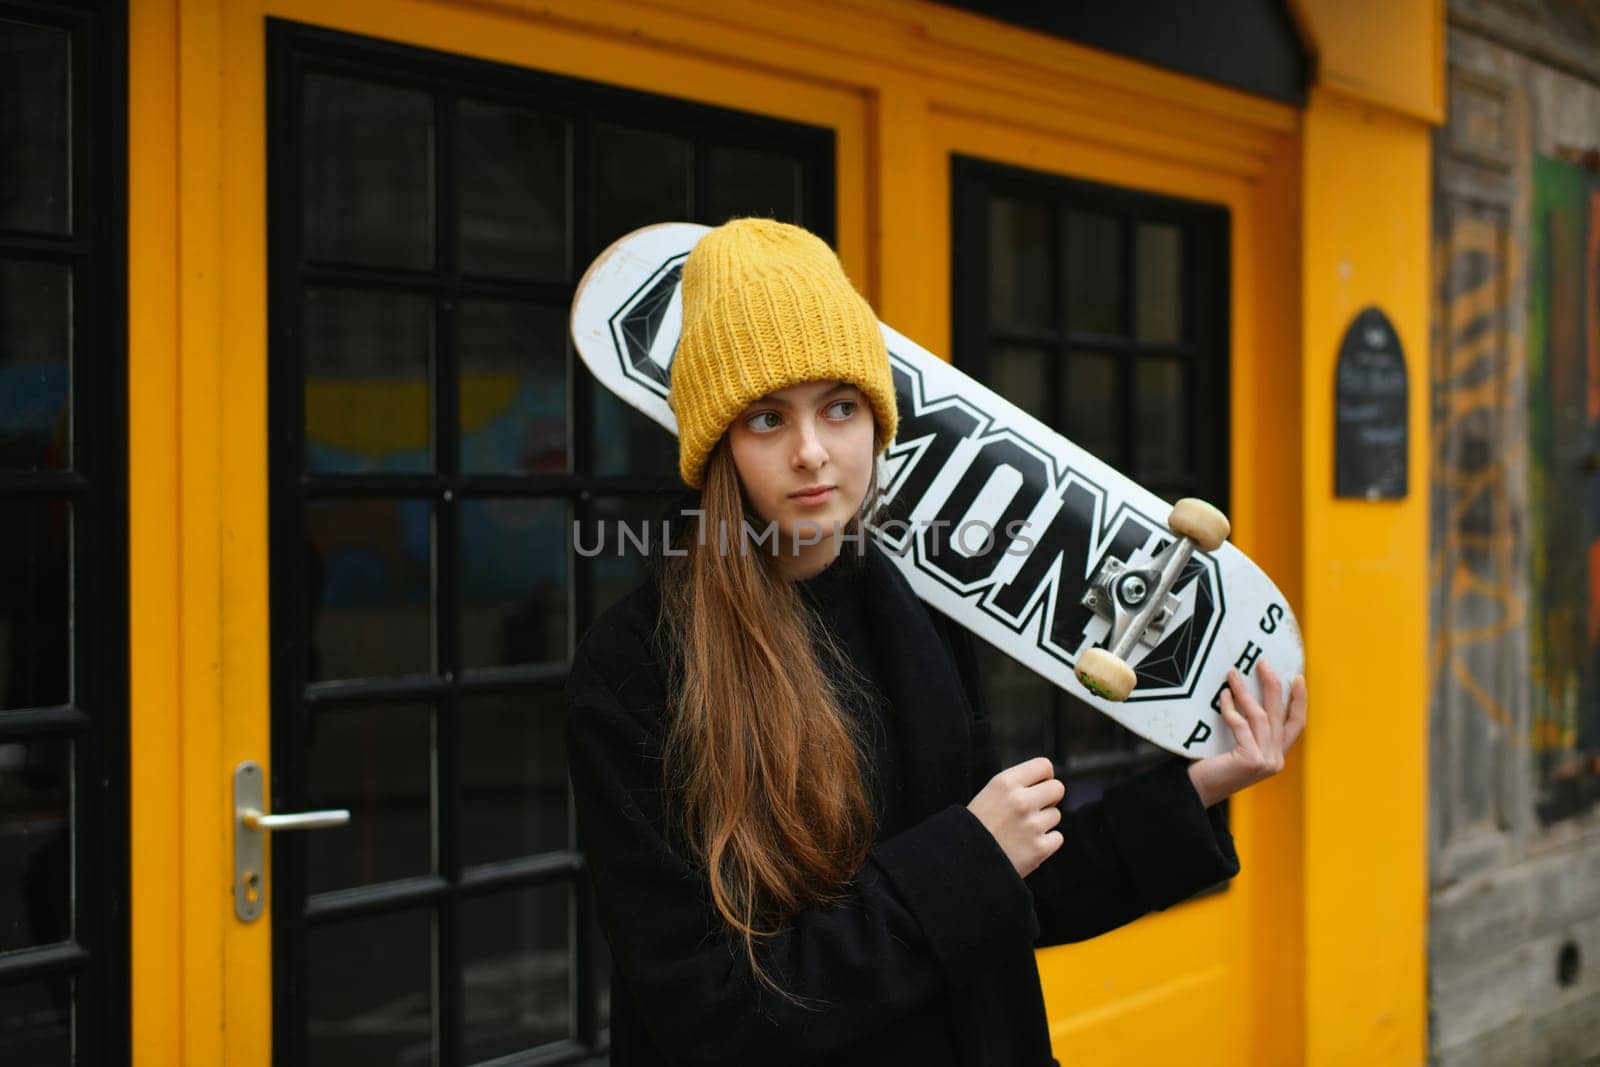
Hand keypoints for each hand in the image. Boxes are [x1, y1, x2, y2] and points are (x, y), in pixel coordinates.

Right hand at [968, 756, 1065, 878]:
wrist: (963, 863)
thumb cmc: (974, 828)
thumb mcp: (987, 794)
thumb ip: (1014, 785)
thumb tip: (1044, 781)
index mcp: (1005, 783)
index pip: (1044, 766)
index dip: (1044, 777)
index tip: (1039, 786)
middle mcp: (1021, 801)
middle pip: (1058, 788)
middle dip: (1050, 798)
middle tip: (1035, 809)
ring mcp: (1032, 825)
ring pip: (1056, 815)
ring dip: (1044, 823)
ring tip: (1022, 831)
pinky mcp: (1039, 848)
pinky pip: (1057, 838)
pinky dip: (1046, 843)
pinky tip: (1027, 845)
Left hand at [1188, 659, 1306, 807]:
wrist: (1198, 791)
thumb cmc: (1214, 767)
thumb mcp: (1238, 747)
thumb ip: (1250, 730)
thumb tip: (1245, 692)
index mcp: (1276, 756)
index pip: (1296, 725)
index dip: (1300, 701)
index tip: (1297, 677)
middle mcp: (1275, 759)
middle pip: (1278, 714)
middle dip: (1272, 685)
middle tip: (1263, 662)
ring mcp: (1265, 762)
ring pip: (1259, 717)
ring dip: (1245, 691)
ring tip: (1232, 674)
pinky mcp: (1250, 760)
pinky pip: (1240, 725)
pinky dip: (1231, 708)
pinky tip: (1223, 696)